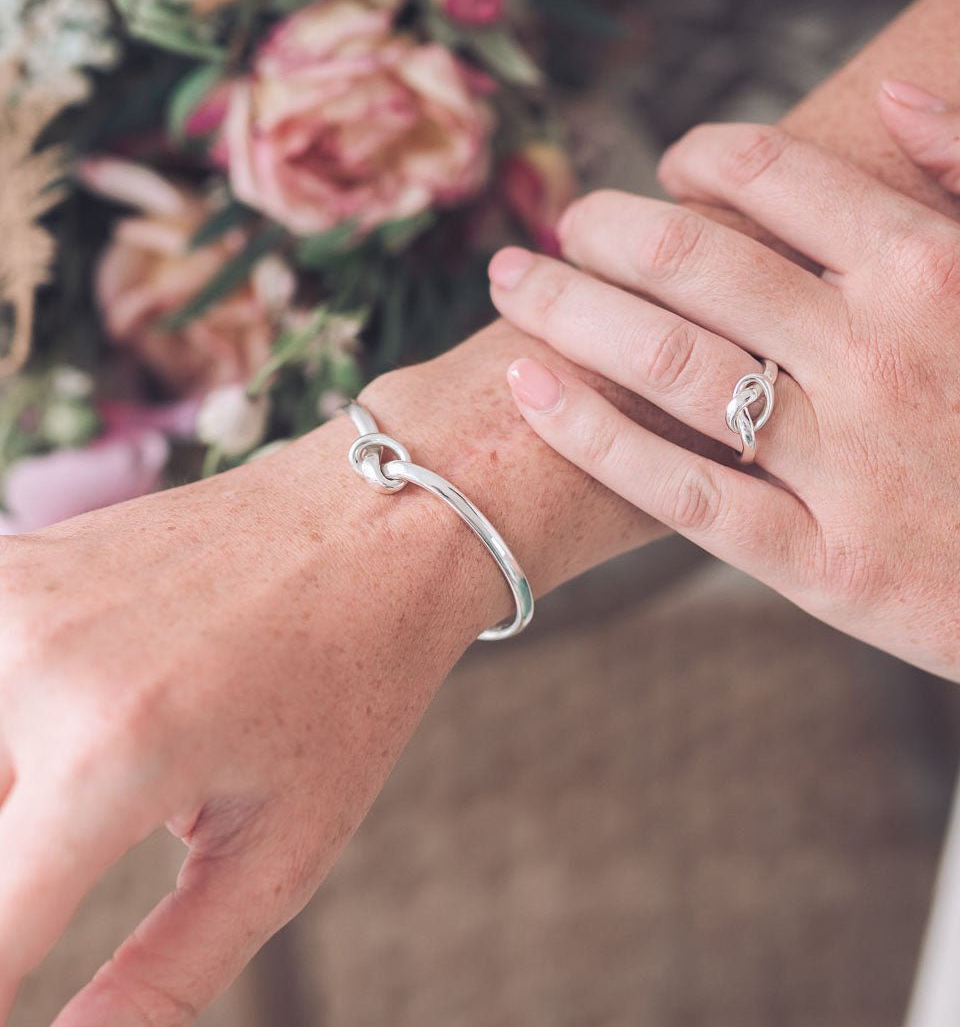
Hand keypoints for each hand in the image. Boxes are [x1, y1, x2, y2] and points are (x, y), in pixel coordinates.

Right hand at [0, 377, 489, 1025]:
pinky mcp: (6, 563)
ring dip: (2, 809)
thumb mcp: (284, 847)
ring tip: (79, 809)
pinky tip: (52, 741)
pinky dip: (1, 724)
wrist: (377, 525)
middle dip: (6, 891)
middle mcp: (33, 664)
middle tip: (89, 851)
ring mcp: (8, 600)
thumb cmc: (353, 685)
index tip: (21, 1000)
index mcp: (112, 753)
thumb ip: (165, 973)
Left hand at [489, 81, 959, 769]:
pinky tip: (534, 389)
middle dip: (608, 225)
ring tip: (517, 280)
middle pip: (697, 261)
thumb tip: (899, 94)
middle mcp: (875, 357)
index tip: (671, 161)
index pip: (782, 176)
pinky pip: (685, 491)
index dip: (706, 153)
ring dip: (573, 309)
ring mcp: (844, 466)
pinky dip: (598, 436)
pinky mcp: (826, 566)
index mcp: (940, 273)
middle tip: (560, 217)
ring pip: (671, 363)